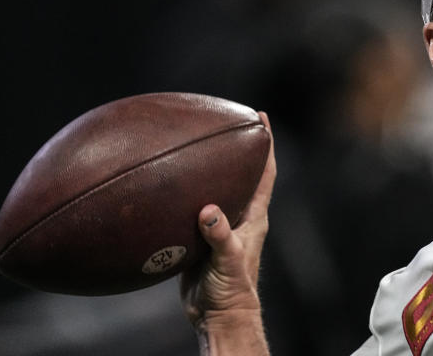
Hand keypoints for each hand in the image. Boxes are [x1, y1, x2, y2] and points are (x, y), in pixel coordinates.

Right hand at [181, 111, 275, 353]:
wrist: (217, 315)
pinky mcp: (200, 239)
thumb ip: (220, 235)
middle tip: (227, 122)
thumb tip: (208, 210)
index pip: (265, 172)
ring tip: (194, 145)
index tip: (261, 119)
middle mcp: (240, 216)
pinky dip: (184, 195)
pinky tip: (166, 186)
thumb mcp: (227, 260)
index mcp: (254, 216)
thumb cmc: (231, 290)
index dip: (266, 145)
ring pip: (218, 189)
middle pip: (243, 174)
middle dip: (238, 149)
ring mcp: (221, 226)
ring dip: (210, 170)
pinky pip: (193, 209)